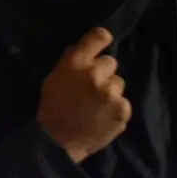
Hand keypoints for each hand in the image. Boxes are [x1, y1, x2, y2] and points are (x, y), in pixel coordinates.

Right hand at [37, 27, 130, 163]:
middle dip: (103, 72)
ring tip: (97, 105)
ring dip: (110, 91)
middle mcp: (96, 74)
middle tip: (92, 86)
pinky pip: (123, 102)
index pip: (99, 36)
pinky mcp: (123, 110)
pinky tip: (103, 116)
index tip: (103, 42)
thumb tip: (84, 48)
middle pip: (111, 62)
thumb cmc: (53, 105)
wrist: (59, 141)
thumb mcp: (55, 76)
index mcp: (76, 63)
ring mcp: (112, 93)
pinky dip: (116, 109)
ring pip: (118, 83)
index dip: (102, 38)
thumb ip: (70, 60)